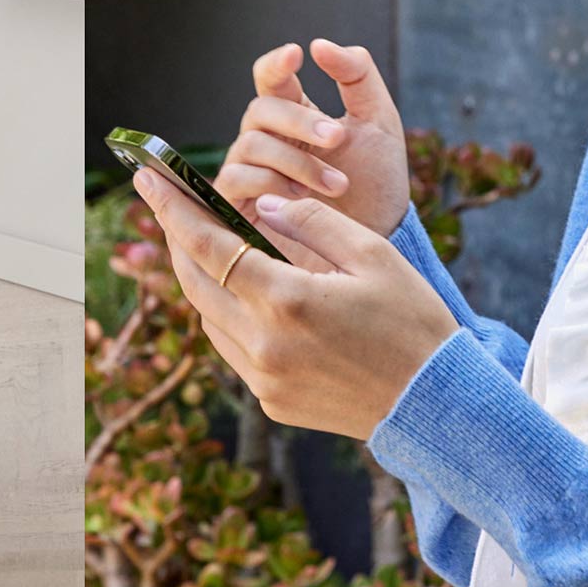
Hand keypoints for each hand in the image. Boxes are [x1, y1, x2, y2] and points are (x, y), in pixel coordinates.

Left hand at [133, 171, 457, 439]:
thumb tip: (264, 204)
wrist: (440, 407)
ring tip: (208, 245)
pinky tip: (243, 294)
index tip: (148, 179)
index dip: (173, 209)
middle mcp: (263, 345)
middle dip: (177, 239)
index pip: (209, 245)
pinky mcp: (271, 402)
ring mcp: (263, 379)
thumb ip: (312, 222)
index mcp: (286, 302)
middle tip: (170, 204)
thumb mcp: (373, 256)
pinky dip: (228, 317)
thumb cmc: (415, 323)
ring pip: (209, 318)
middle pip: (195, 282)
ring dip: (203, 280)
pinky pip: (232, 349)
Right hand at [215, 39, 411, 240]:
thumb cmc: (376, 184)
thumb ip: (357, 76)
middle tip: (337, 138)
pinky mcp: (242, 204)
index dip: (276, 63)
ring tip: (338, 185)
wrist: (377, 242)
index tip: (297, 54)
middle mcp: (267, 139)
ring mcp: (251, 171)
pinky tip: (303, 201)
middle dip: (298, 120)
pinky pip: (239, 178)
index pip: (270, 77)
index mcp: (296, 115)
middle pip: (260, 109)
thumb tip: (318, 44)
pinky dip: (273, 184)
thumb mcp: (378, 122)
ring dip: (297, 161)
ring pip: (250, 144)